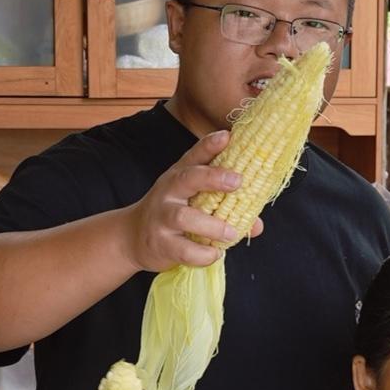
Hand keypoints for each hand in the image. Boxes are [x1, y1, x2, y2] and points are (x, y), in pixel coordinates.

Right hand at [124, 131, 263, 273]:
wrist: (132, 237)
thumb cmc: (172, 215)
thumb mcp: (193, 204)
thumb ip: (225, 208)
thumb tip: (256, 224)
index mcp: (179, 177)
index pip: (194, 156)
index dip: (210, 145)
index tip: (228, 136)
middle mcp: (168, 193)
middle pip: (187, 179)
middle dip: (212, 177)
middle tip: (237, 181)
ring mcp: (162, 218)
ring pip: (185, 217)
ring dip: (212, 225)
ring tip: (232, 233)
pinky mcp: (161, 244)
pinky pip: (184, 250)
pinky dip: (203, 254)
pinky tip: (215, 254)